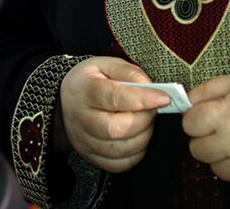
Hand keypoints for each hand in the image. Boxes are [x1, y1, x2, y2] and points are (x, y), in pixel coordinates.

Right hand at [58, 56, 170, 171]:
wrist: (66, 101)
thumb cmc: (90, 82)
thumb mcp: (106, 65)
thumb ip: (129, 73)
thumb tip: (152, 89)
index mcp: (84, 90)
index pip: (113, 97)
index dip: (142, 99)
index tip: (163, 98)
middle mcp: (80, 118)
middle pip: (114, 129)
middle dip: (143, 121)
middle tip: (152, 110)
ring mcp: (83, 140)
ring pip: (118, 149)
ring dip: (142, 138)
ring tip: (145, 123)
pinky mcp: (90, 156)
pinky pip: (118, 164)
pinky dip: (135, 154)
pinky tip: (137, 138)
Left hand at [183, 70, 229, 196]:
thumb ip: (209, 89)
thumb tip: (187, 101)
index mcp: (228, 114)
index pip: (189, 124)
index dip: (195, 119)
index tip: (204, 117)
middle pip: (198, 150)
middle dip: (205, 139)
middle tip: (220, 131)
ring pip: (218, 171)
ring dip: (223, 159)